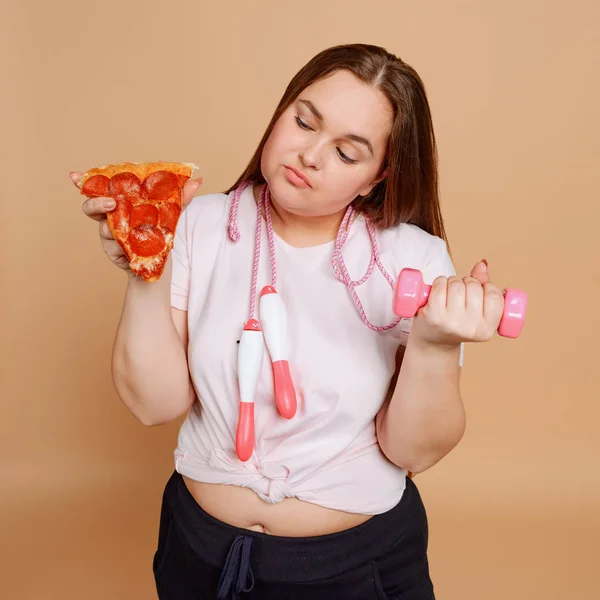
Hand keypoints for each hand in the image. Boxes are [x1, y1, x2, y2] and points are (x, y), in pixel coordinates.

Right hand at [69, 171, 202, 272]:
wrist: (161, 265)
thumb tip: (197, 180)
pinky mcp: (115, 253)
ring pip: (105, 229)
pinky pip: (115, 249)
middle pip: (92, 207)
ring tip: (133, 234)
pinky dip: (126, 250)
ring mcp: (110, 236)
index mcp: (121, 203)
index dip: (84, 181)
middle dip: (97, 202)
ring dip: (117, 230)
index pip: (100, 189)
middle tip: (111, 203)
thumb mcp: (172, 214)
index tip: (74, 175)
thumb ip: (180, 198)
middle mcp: (111, 218)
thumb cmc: (161, 234)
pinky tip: (134, 254)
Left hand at [410, 260, 504, 347]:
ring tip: (448, 293)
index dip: (486, 287)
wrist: (432, 342)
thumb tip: (482, 264)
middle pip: (474, 286)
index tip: (479, 291)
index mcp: (487, 329)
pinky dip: (439, 282)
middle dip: (466, 282)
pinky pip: (440, 286)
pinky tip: (436, 292)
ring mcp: (452, 322)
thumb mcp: (476, 311)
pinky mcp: (434, 316)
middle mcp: (471, 328)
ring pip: (457, 284)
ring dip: (451, 281)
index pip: (494, 295)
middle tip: (459, 293)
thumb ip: (483, 286)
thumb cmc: (456, 322)